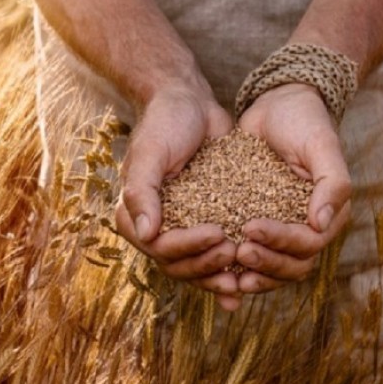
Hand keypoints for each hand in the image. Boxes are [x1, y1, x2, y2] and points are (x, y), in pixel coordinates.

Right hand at [114, 87, 242, 310]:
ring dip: (218, 272)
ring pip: (197, 266)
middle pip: (178, 265)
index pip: (160, 248)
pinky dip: (229, 269)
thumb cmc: (165, 122)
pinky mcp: (206, 221)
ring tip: (245, 269)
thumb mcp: (150, 152)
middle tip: (234, 250)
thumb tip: (147, 233)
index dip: (188, 248)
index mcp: (134, 215)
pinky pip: (215, 252)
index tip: (218, 233)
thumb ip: (143, 192)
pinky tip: (247, 281)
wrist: (190, 102)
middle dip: (206, 264)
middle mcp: (155, 227)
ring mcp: (182, 227)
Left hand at [235, 83, 351, 293]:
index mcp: (329, 212)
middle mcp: (308, 226)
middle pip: (293, 265)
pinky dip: (238, 266)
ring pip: (274, 268)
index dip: (281, 242)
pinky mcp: (259, 222)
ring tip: (229, 272)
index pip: (309, 243)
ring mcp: (284, 228)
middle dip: (267, 263)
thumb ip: (332, 183)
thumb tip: (320, 224)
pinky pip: (254, 253)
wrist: (278, 104)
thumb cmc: (305, 120)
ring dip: (255, 273)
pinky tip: (218, 267)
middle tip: (238, 252)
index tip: (250, 228)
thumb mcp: (321, 145)